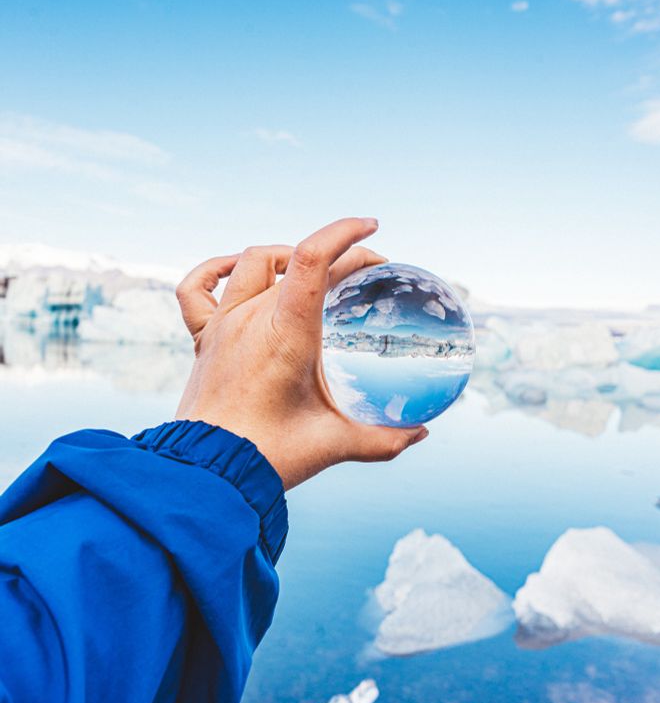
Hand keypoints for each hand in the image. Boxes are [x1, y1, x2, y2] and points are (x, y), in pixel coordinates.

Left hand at [175, 217, 428, 489]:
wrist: (206, 474)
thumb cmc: (268, 456)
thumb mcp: (334, 444)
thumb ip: (383, 438)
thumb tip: (420, 433)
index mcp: (286, 331)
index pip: (313, 257)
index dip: (344, 233)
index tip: (372, 228)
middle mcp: (251, 317)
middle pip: (296, 259)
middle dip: (337, 256)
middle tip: (366, 273)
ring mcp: (223, 325)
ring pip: (252, 263)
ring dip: (285, 255)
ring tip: (312, 268)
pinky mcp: (204, 341)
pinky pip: (197, 290)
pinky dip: (215, 270)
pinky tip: (234, 268)